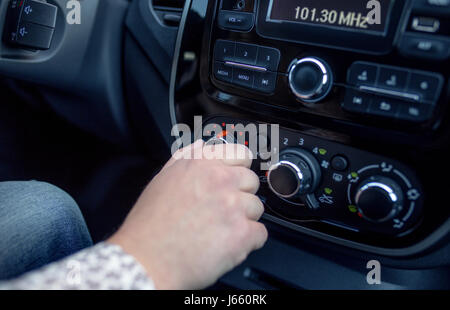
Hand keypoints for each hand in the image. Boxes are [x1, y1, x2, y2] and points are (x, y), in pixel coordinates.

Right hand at [108, 140, 267, 288]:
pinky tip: (227, 243)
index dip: (240, 168)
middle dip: (241, 196)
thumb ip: (186, 157)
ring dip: (244, 219)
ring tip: (219, 229)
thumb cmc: (150, 224)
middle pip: (252, 182)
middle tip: (221, 210)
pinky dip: (248, 241)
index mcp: (202, 164)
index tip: (236, 179)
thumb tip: (203, 146)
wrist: (146, 260)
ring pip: (257, 208)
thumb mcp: (162, 179)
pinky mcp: (241, 234)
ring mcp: (233, 206)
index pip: (242, 154)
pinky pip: (260, 233)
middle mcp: (220, 180)